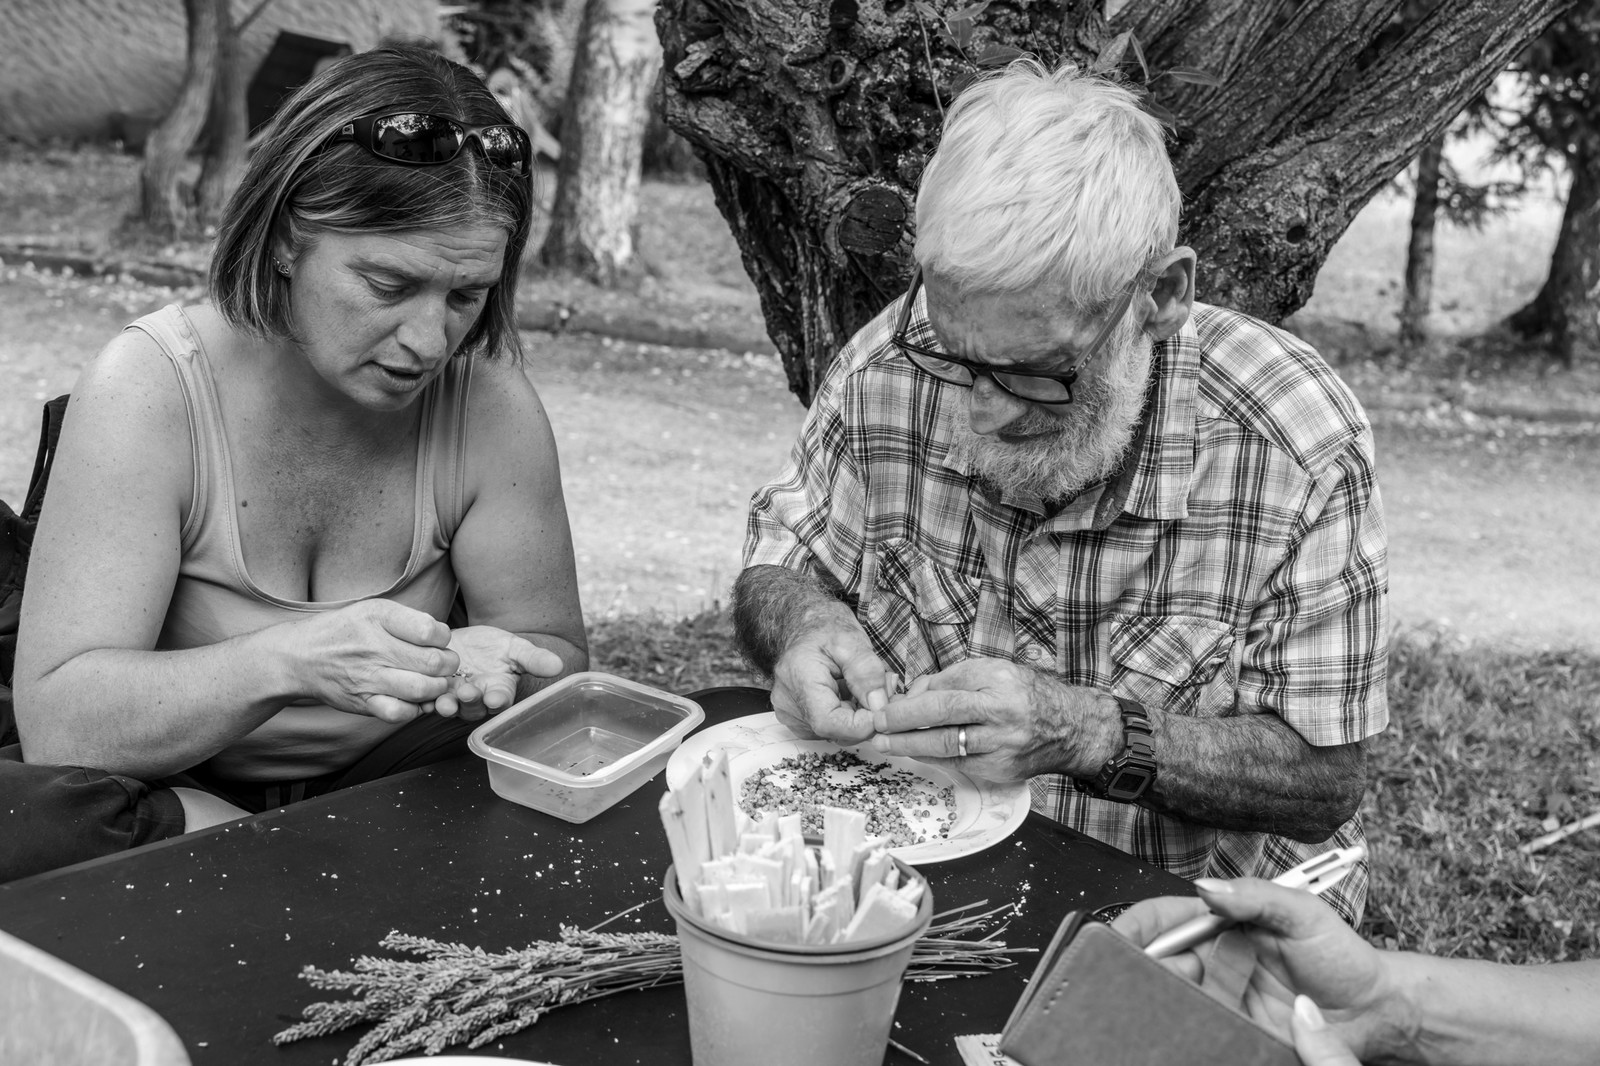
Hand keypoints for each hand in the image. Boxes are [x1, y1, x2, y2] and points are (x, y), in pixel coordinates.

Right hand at [287, 599, 458, 722]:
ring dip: (438, 689)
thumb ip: (409, 620)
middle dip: (448, 665)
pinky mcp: (363, 702)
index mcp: (379, 617)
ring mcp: (368, 676)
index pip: (431, 630)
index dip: (443, 638)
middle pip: (433, 662)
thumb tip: (443, 638)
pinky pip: (400, 713)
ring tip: (434, 683)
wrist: (299, 656)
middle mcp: (374, 646)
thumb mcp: (373, 610)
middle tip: (444, 665)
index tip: (438, 641)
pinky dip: (415, 710)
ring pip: (422, 689)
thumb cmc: (345, 631)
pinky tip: (414, 701)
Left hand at [428, 626, 564, 720]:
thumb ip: (533, 659)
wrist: (465, 641)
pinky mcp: (433, 691)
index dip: (498, 701)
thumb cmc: (494, 647)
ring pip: (451, 707)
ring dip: (447, 705)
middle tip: (469, 692)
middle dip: (471, 702)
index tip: (496, 697)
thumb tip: (558, 665)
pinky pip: (427, 700)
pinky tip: (423, 695)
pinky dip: (424, 699)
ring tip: (444, 699)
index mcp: (499, 690)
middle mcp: (477, 699)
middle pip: (474, 708)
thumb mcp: (516, 648)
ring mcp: (454, 697)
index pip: (501, 701)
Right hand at [768, 614, 892, 742]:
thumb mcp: (852, 641)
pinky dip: (846, 716)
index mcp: (798, 679)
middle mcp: (788, 702)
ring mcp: (790, 713)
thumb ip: (867, 673)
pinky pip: (829, 728)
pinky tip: (849, 694)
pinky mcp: (797, 719)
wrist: (805, 626)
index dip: (862, 723)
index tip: (883, 706)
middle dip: (866, 716)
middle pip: (834, 731)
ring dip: (857, 716)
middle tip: (882, 689)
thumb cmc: (825, 629)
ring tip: (863, 687)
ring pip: (835, 732)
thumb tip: (878, 706)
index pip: (829, 723)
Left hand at [867, 658, 1105, 780]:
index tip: (885, 707)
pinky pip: (960, 765)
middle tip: (877, 727)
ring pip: (949, 747)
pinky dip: (934, 758)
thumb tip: (911, 695)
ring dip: (912, 746)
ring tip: (887, 744)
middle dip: (904, 723)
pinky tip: (916, 752)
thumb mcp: (992, 671)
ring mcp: (1004, 746)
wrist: (1070, 728)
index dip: (912, 702)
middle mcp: (1003, 714)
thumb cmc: (1023, 694)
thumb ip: (951, 680)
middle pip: (945, 717)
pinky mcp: (1003, 770)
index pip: (947, 691)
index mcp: (999, 683)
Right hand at [1111, 878, 1395, 1062]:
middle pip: (1160, 961)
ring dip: (1166, 1000)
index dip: (1136, 926)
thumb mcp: (1302, 912)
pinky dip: (1188, 1029)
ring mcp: (1221, 998)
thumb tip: (1206, 888)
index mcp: (1222, 924)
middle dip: (1146, 967)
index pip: (1165, 919)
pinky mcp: (1233, 1031)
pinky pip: (1200, 1030)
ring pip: (1174, 998)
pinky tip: (1190, 1028)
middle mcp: (1214, 960)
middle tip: (1157, 975)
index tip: (1117, 937)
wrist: (1374, 1010)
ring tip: (1178, 1002)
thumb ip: (1255, 896)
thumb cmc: (1341, 954)